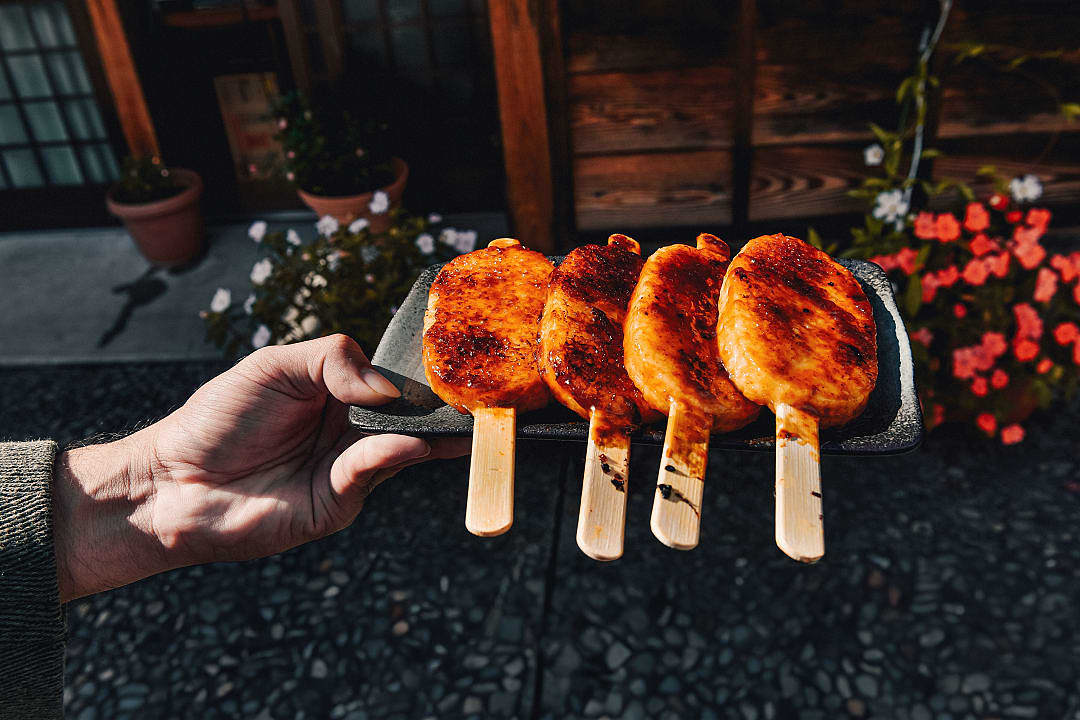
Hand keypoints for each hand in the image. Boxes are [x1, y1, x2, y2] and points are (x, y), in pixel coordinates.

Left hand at [52, 335, 467, 601]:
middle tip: (478, 392)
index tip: (458, 363)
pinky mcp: (336, 504)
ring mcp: (346, 470)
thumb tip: (388, 388)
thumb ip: (333, 360)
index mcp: (337, 395)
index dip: (423, 376)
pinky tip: (406, 441)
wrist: (172, 481)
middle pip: (409, 418)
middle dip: (442, 408)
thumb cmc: (218, 419)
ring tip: (452, 417)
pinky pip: (372, 472)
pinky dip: (391, 454)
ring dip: (428, 432)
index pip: (394, 383)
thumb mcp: (275, 365)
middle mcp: (350, 433)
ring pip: (402, 447)